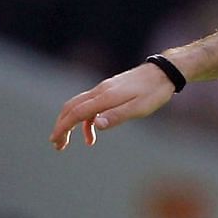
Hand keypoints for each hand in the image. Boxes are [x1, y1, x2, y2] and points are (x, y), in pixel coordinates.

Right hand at [49, 64, 174, 149]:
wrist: (163, 73)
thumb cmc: (154, 92)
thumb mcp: (140, 108)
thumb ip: (118, 116)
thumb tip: (97, 125)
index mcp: (105, 97)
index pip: (76, 113)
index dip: (63, 127)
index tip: (55, 141)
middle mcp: (100, 92)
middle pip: (71, 108)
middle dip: (61, 126)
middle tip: (56, 144)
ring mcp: (103, 90)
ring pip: (78, 106)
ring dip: (70, 124)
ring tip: (67, 142)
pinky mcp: (109, 91)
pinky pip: (91, 105)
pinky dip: (86, 120)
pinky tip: (93, 132)